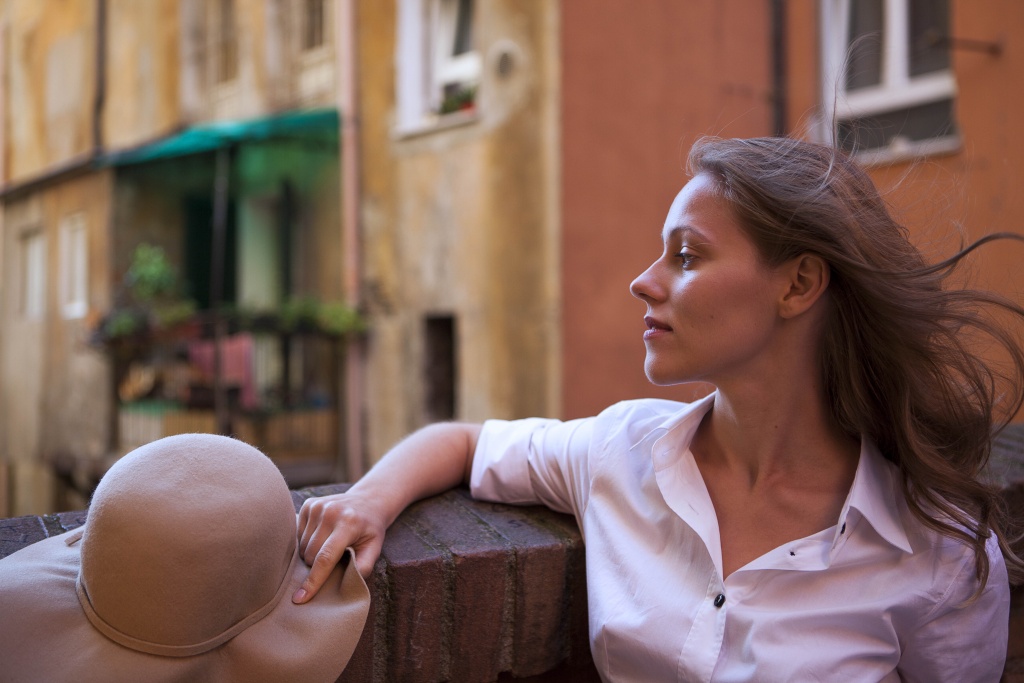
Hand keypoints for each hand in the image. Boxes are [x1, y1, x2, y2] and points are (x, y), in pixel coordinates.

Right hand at [293, 489, 386, 603]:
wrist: (368, 501)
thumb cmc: (370, 530)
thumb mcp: (375, 548)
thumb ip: (363, 566)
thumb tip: (347, 584)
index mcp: (348, 524)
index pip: (325, 558)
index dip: (313, 581)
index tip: (300, 598)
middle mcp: (331, 512)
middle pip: (311, 554)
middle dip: (316, 566)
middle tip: (334, 559)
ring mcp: (318, 506)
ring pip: (302, 546)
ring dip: (311, 553)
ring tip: (329, 545)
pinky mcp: (309, 504)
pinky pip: (298, 534)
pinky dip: (307, 541)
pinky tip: (322, 535)